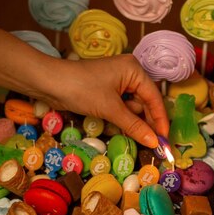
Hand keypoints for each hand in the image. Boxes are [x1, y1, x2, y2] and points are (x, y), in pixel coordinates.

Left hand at [35, 54, 168, 147]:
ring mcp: (117, 81)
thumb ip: (134, 126)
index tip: (164, 140)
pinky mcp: (106, 90)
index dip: (160, 119)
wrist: (49, 83)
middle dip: (147, 122)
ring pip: (133, 106)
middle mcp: (129, 72)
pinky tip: (123, 129)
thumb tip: (154, 142)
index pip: (154, 97)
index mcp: (134, 69)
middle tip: (154, 144)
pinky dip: (122, 118)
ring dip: (132, 121)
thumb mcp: (110, 109)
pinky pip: (121, 106)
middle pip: (145, 102)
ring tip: (134, 135)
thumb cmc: (81, 89)